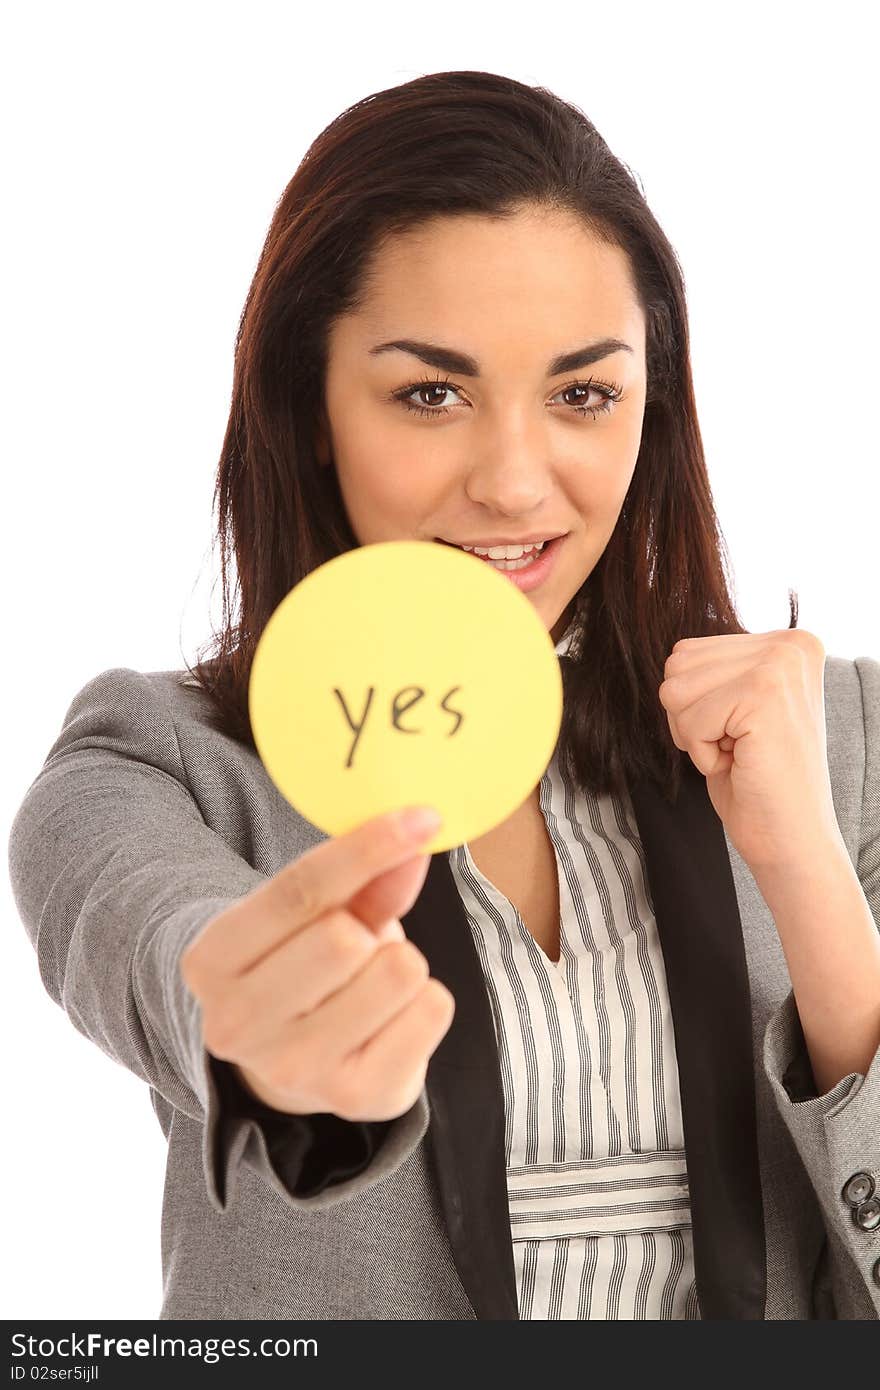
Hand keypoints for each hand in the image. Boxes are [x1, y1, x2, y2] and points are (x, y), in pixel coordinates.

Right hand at [180, 807, 453, 1121]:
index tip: (421, 817)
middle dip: (370, 926)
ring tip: (373, 982)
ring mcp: (294, 1069)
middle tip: (361, 942)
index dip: (366, 848)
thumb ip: (363, 878)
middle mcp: (237, 1024)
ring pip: (396, 973)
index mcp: (210, 961)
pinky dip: (429, 1000)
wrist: (290, 1060)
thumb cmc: (302, 965)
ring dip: (402, 962)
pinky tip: (395, 1016)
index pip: (298, 890)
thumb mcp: (314, 913)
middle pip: (344, 938)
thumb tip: (416, 841)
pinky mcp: (355, 1098)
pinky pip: (432, 1012)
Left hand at [658, 629, 842, 873]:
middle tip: (736, 747)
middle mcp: (790, 644)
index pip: (687, 653)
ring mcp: (780, 665)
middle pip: (677, 666)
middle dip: (690, 717)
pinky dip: (701, 753)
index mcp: (788, 642)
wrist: (792, 839)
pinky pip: (688, 719)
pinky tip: (740, 764)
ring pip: (675, 689)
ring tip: (739, 753)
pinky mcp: (764, 694)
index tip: (739, 733)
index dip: (695, 705)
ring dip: (694, 734)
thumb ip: (716, 670)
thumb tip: (675, 653)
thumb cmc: (757, 781)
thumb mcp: (736, 708)